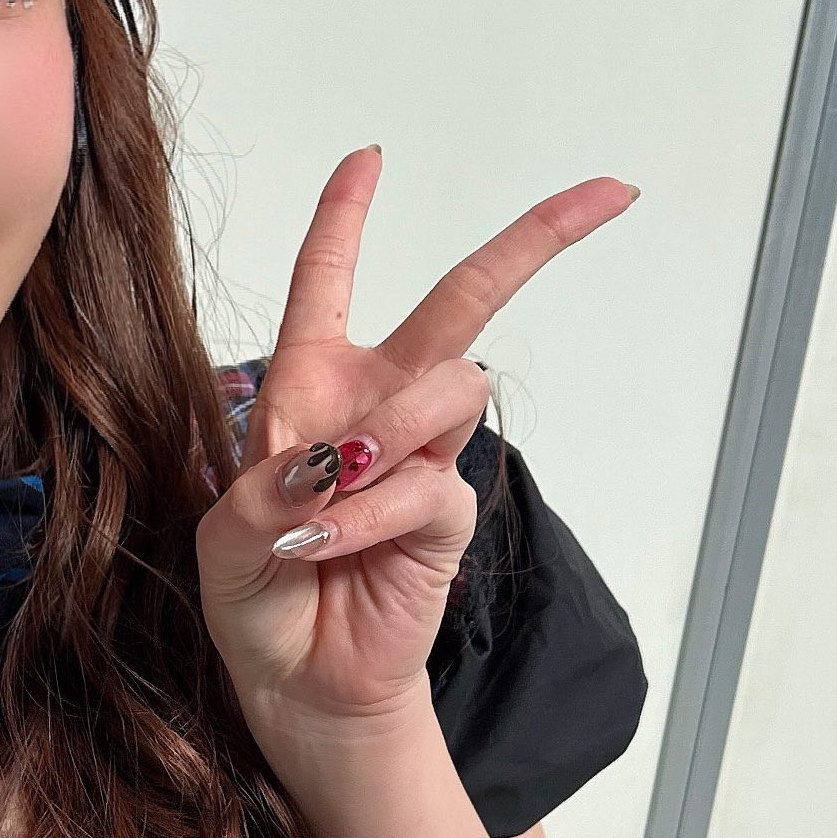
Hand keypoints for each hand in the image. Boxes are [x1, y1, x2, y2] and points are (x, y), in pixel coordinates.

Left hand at [196, 146, 637, 731]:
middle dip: (535, 240)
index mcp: (308, 386)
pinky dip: (372, 512)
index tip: (368, 157)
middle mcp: (373, 405)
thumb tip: (339, 456)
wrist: (295, 680)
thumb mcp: (226, 533)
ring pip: (451, 384)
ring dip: (387, 434)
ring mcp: (418, 456)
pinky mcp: (446, 513)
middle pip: (463, 299)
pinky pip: (429, 483)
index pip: (327, 282)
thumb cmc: (256, 596)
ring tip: (329, 498)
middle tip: (610, 192)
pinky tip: (332, 544)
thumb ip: (268, 483)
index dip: (346, 215)